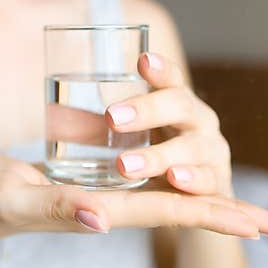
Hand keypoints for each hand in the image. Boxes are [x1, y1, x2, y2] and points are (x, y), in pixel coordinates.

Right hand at [0, 153, 267, 244]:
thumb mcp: (13, 197)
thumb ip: (52, 207)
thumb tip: (101, 217)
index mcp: (100, 209)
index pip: (169, 212)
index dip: (215, 215)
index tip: (259, 225)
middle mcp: (111, 206)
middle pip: (181, 208)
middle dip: (228, 215)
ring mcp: (103, 197)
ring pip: (167, 196)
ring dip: (208, 200)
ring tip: (246, 208)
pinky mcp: (92, 184)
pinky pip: (143, 183)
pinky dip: (174, 179)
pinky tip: (187, 175)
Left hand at [102, 50, 267, 236]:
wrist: (197, 206)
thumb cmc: (153, 161)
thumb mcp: (122, 142)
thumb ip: (91, 128)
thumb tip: (50, 113)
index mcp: (175, 104)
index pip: (169, 79)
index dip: (160, 69)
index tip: (141, 60)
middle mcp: (198, 122)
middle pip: (181, 105)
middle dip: (148, 110)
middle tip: (111, 118)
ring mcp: (212, 153)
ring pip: (193, 147)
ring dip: (160, 155)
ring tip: (126, 164)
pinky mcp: (217, 186)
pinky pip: (210, 182)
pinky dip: (194, 180)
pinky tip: (175, 180)